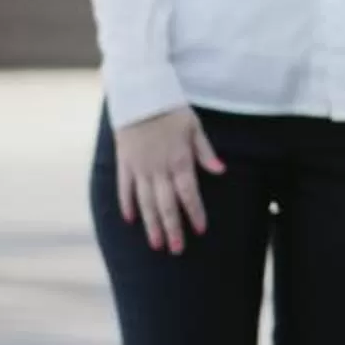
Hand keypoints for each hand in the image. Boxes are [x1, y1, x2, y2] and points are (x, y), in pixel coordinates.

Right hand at [112, 108, 224, 254]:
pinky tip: (131, 220)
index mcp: (179, 160)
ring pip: (146, 203)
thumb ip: (206, 151)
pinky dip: (128, 205)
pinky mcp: (124, 164)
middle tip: (177, 250)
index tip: (200, 230)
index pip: (189, 194)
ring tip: (157, 245)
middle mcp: (158, 169)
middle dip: (173, 229)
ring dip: (151, 225)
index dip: (195, 213)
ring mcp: (139, 168)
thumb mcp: (195, 126)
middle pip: (166, 205)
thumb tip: (220, 171)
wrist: (138, 95)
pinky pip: (125, 189)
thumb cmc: (171, 108)